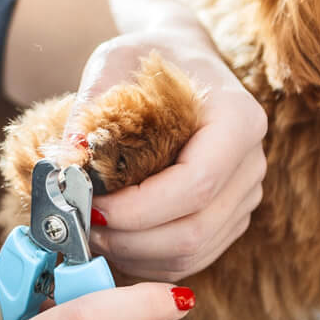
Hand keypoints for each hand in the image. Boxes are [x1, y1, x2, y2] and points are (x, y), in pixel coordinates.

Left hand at [62, 32, 266, 282]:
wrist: (182, 60)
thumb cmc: (149, 58)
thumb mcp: (115, 61)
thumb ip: (91, 107)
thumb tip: (67, 160)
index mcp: (239, 119)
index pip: (196, 183)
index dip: (139, 208)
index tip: (90, 205)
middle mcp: (252, 162)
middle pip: (195, 229)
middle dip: (130, 239)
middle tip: (79, 228)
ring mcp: (245, 195)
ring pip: (193, 253)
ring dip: (135, 255)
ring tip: (90, 235)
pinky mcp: (230, 217)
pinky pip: (192, 258)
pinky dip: (148, 260)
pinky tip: (114, 240)